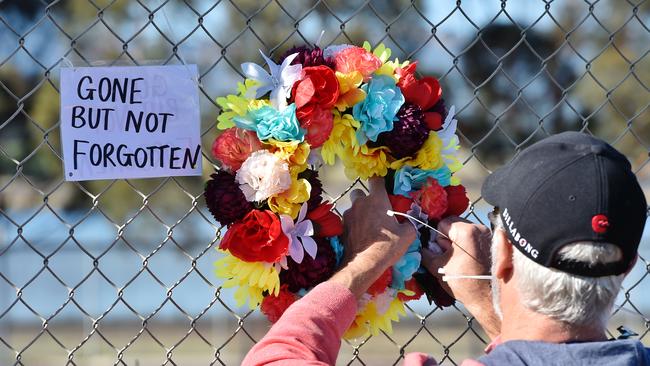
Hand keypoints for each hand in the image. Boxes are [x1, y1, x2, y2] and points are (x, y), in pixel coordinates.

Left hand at [329, 177, 415, 298]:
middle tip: (374, 210)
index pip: (375, 180)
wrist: (365, 263)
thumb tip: (409, 222)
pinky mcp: (342, 226)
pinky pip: (348, 220)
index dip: (379, 182)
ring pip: (353, 207)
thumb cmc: (387, 245)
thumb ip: (409, 223)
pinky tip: (360, 235)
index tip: (382, 188)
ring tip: (367, 225)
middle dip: (365, 198)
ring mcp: (348, 214)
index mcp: (376, 200)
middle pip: (359, 192)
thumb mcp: (407, 235)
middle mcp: (360, 203)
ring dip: (359, 212)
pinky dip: (353, 224)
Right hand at [420, 216, 500, 338]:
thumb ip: (426, 252)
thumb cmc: (464, 283)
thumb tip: (421, 246)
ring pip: (465, 231)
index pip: (443, 223)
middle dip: (447, 238)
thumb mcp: (438, 267)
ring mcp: (488, 235)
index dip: (436, 236)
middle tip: (447, 255)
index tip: (438, 250)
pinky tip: (467, 261)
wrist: (488, 298)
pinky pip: (475, 238)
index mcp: (466, 231)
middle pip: (455, 225)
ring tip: (458, 260)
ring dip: (457, 242)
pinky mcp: (493, 244)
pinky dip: (468, 245)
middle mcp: (480, 229)